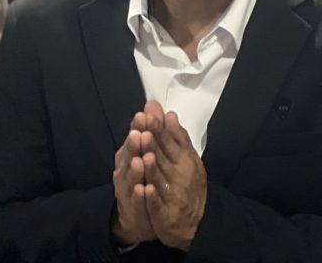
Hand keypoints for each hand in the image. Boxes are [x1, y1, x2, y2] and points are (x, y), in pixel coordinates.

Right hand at [112, 111, 156, 245]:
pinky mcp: (133, 209)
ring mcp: (127, 190)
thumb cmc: (143, 180)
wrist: (138, 218)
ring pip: (130, 178)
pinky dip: (138, 196)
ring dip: (135, 169)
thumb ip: (152, 131)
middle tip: (140, 134)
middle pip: (129, 156)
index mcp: (131, 156)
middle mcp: (125, 170)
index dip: (138, 129)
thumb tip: (154, 105)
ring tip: (141, 160)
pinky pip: (135, 202)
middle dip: (134, 145)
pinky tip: (142, 190)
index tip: (144, 116)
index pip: (134, 140)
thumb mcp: (149, 153)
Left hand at [139, 100, 206, 249]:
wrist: (193, 224)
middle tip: (143, 129)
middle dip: (153, 144)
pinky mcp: (166, 214)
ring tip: (144, 155)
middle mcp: (179, 177)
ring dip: (152, 168)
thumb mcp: (187, 159)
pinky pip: (158, 205)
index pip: (169, 142)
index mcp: (184, 161)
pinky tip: (145, 189)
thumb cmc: (187, 185)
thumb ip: (177, 137)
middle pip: (163, 158)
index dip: (158, 129)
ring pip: (159, 180)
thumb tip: (169, 114)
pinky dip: (152, 198)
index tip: (149, 114)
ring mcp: (173, 196)